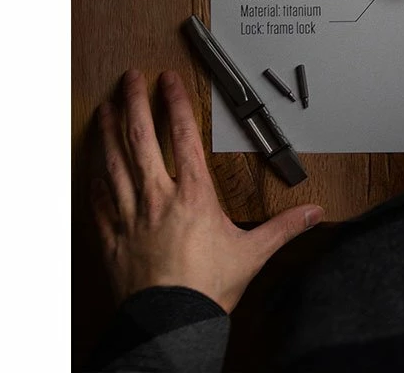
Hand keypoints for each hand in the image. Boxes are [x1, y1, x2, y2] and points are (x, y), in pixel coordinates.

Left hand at [92, 69, 323, 311]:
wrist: (170, 324)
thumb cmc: (208, 290)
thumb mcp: (253, 254)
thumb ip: (283, 228)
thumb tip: (313, 213)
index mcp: (193, 195)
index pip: (183, 136)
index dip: (175, 103)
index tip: (167, 80)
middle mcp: (158, 198)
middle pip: (140, 139)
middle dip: (134, 103)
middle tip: (129, 79)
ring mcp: (129, 216)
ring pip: (112, 163)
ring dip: (107, 132)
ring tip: (104, 109)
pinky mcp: (110, 237)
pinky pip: (96, 199)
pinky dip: (92, 177)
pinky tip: (91, 164)